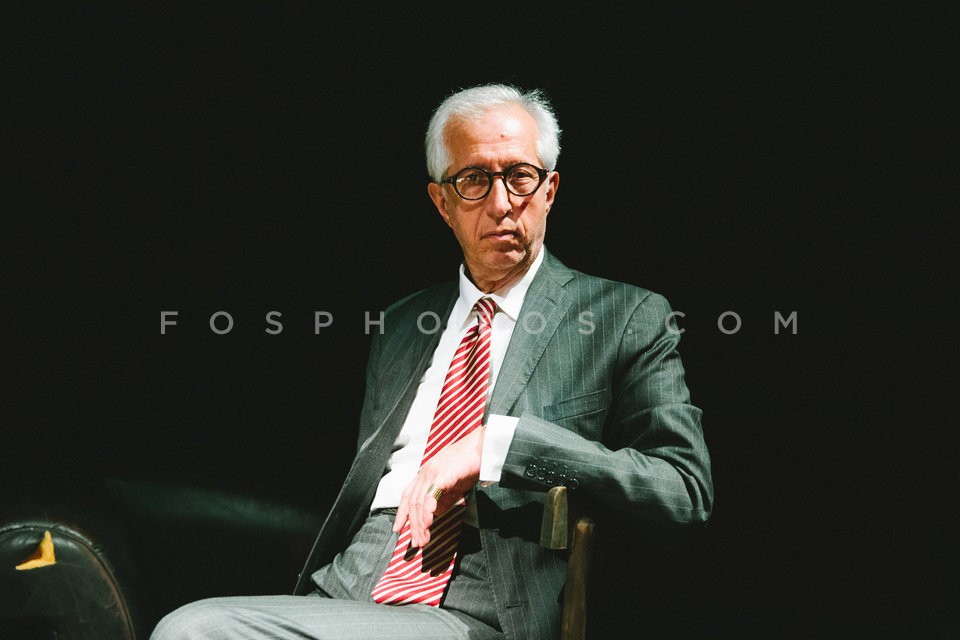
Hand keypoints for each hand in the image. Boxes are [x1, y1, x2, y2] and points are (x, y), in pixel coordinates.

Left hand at [393, 427, 484, 547]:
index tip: (398, 528)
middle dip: (412, 525)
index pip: (408, 495)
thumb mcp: (453, 486)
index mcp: (426, 474)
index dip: (402, 513)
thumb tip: (433, 515)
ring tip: (423, 539)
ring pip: (418, 503)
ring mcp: (431, 473)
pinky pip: (429, 498)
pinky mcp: (440, 476)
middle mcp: (425, 473)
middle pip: (412, 503)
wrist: (482, 449)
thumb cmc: (470, 464)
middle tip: (415, 542)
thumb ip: (442, 500)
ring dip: (419, 524)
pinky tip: (427, 525)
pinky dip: (426, 513)